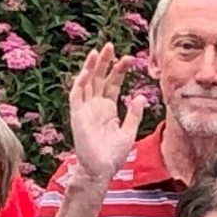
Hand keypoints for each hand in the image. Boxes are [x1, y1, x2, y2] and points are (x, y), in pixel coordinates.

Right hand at [65, 44, 148, 181]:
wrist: (101, 171)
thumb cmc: (112, 155)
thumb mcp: (129, 132)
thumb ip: (133, 114)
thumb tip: (140, 96)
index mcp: (108, 109)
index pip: (113, 84)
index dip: (119, 70)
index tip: (128, 58)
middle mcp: (95, 106)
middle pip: (99, 78)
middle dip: (104, 62)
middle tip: (110, 45)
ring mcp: (85, 110)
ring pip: (87, 83)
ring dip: (91, 67)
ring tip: (98, 52)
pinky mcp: (77, 116)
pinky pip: (77, 96)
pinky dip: (81, 83)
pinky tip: (87, 72)